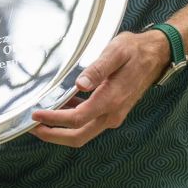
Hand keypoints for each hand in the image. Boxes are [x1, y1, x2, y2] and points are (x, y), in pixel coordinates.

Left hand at [29, 29, 168, 147]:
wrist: (156, 55)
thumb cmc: (135, 51)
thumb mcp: (116, 52)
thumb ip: (98, 68)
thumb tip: (81, 83)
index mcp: (111, 100)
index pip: (77, 118)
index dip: (54, 119)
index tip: (36, 114)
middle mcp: (112, 113)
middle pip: (77, 136)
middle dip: (52, 135)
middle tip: (31, 127)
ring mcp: (112, 115)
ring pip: (82, 133)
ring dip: (60, 130)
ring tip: (40, 119)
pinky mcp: (111, 112)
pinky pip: (88, 124)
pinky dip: (70, 122)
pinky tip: (59, 107)